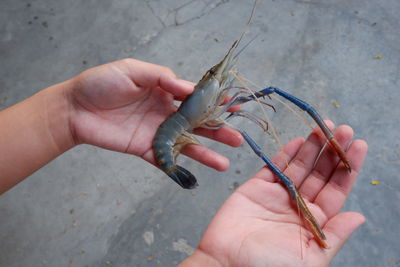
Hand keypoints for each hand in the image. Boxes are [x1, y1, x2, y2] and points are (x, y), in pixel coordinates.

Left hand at [68, 59, 241, 169]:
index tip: (232, 106)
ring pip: (186, 145)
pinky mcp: (145, 149)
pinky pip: (165, 161)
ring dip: (205, 153)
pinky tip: (196, 175)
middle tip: (236, 139)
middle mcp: (165, 114)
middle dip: (217, 131)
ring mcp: (157, 133)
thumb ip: (162, 78)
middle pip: (196, 124)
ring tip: (224, 163)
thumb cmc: (102, 83)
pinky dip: (179, 169)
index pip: (195, 99)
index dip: (213, 103)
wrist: (75, 108)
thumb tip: (189, 88)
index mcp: (165, 93)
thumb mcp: (133, 70)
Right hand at [180, 122, 367, 266]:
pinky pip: (273, 168)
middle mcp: (298, 206)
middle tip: (343, 129)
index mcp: (314, 223)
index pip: (336, 190)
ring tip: (323, 126)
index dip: (348, 168)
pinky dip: (285, 153)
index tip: (358, 145)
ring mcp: (276, 196)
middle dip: (332, 151)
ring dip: (312, 147)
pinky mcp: (255, 189)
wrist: (226, 266)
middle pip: (319, 174)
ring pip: (298, 166)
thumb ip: (334, 235)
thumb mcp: (310, 258)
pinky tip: (299, 140)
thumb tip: (359, 217)